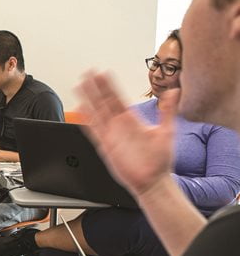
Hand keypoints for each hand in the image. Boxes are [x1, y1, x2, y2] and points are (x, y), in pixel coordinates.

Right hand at [76, 71, 175, 196]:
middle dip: (95, 88)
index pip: (117, 97)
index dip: (109, 86)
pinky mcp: (105, 147)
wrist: (152, 182)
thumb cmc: (160, 160)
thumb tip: (175, 91)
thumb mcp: (167, 131)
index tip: (102, 73)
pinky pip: (94, 131)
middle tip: (87, 73)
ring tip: (80, 87)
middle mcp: (120, 125)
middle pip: (104, 102)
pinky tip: (81, 110)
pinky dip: (87, 121)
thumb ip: (168, 111)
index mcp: (132, 120)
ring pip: (96, 113)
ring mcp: (111, 135)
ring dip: (88, 100)